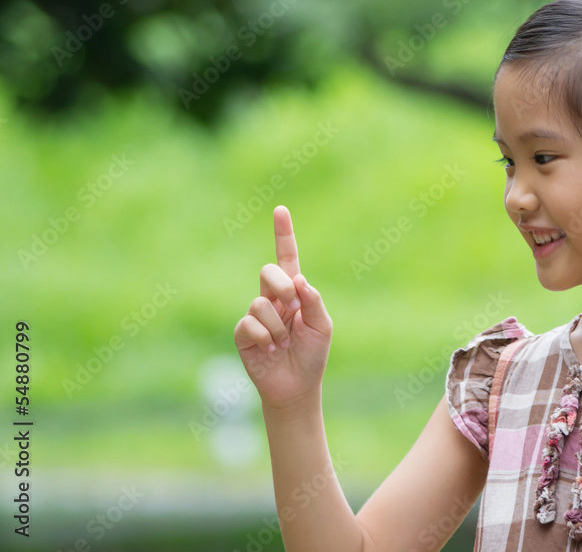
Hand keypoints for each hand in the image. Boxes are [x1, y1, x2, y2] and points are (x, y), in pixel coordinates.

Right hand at [234, 205, 332, 410]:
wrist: (297, 386)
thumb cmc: (312, 354)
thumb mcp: (323, 326)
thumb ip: (314, 301)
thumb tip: (299, 280)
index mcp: (295, 292)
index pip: (287, 258)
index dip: (283, 234)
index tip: (281, 210)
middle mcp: (273, 299)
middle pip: (269, 273)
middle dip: (282, 288)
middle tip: (292, 308)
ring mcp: (256, 315)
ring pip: (260, 304)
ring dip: (278, 326)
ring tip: (284, 343)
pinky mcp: (242, 333)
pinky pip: (249, 324)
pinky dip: (265, 338)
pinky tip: (270, 350)